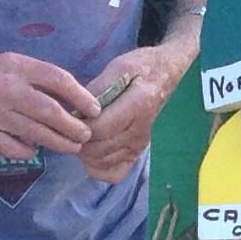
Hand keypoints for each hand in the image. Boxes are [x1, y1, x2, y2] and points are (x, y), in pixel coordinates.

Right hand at [0, 51, 99, 157]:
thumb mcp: (8, 62)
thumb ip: (36, 77)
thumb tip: (72, 97)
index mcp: (16, 66)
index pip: (58, 79)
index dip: (81, 96)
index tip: (94, 109)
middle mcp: (6, 89)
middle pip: (51, 111)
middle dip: (74, 126)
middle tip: (86, 134)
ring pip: (36, 133)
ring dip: (59, 142)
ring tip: (72, 146)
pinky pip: (13, 148)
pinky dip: (28, 151)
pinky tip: (35, 151)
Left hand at [76, 42, 183, 181]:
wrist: (167, 75)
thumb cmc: (142, 68)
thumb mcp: (120, 66)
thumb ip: (99, 87)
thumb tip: (78, 110)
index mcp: (138, 105)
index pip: (99, 128)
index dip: (78, 125)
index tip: (73, 114)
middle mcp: (141, 130)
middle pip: (98, 149)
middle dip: (78, 139)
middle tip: (74, 125)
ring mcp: (140, 145)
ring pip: (102, 163)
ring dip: (85, 152)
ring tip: (82, 134)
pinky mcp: (138, 153)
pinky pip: (113, 173)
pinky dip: (98, 166)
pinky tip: (94, 149)